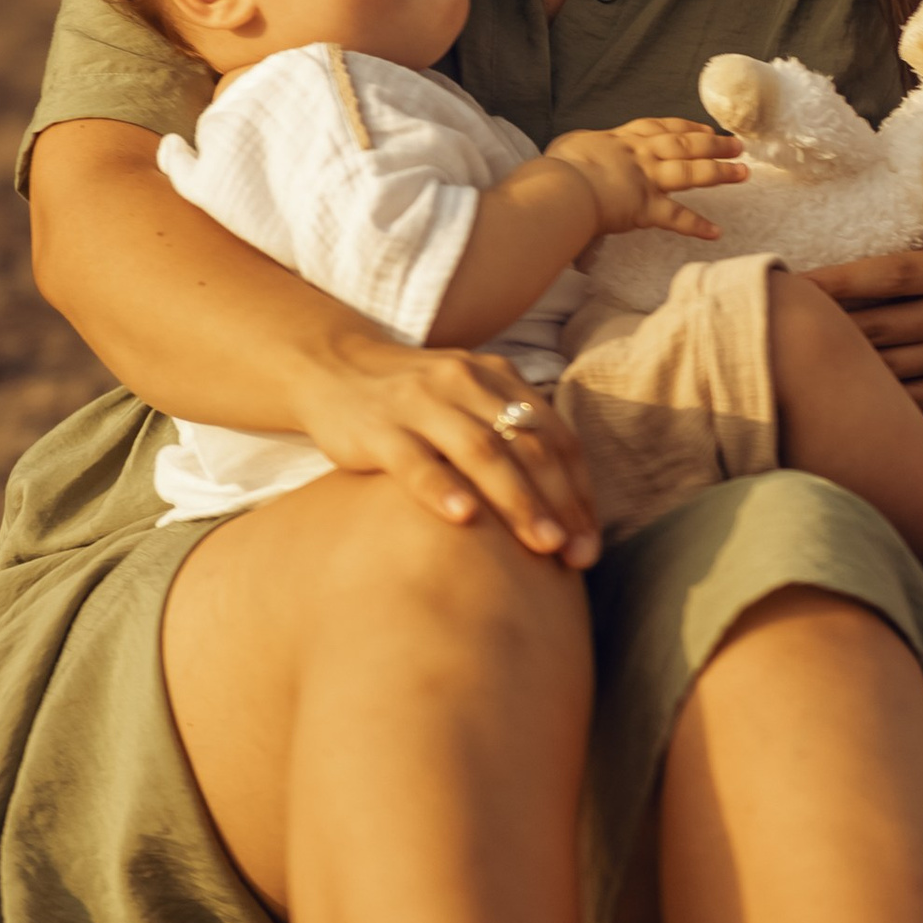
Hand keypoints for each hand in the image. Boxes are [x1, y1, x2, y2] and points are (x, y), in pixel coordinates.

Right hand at [306, 320, 603, 565]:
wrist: (332, 367)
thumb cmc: (415, 401)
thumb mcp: (470, 401)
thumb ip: (512, 437)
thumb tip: (565, 513)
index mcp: (498, 379)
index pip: (555, 437)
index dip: (578, 491)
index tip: (591, 543)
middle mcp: (465, 384)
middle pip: (527, 445)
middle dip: (559, 502)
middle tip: (577, 555)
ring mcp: (420, 403)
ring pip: (481, 451)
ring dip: (517, 499)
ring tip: (542, 544)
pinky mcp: (377, 428)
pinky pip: (415, 461)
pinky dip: (442, 488)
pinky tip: (464, 518)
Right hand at [546, 121, 741, 239]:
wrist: (559, 186)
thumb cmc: (556, 167)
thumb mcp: (568, 147)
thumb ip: (581, 150)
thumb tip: (577, 155)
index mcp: (620, 140)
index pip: (659, 128)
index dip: (684, 127)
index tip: (703, 128)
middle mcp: (640, 156)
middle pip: (684, 145)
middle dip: (713, 145)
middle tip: (738, 145)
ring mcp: (645, 180)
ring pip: (690, 173)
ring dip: (719, 173)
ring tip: (743, 173)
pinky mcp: (645, 207)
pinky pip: (676, 217)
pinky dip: (696, 226)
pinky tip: (716, 232)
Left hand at [805, 249, 922, 418]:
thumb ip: (915, 268)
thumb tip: (843, 274)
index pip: (883, 273)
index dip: (834, 280)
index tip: (791, 281)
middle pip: (875, 322)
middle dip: (826, 328)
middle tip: (778, 326)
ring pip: (886, 363)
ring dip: (843, 365)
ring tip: (799, 363)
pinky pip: (908, 396)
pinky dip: (874, 395)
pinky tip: (842, 393)